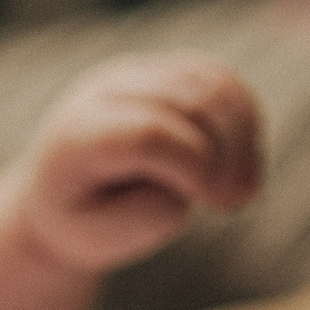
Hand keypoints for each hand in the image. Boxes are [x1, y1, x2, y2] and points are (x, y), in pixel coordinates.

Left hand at [11, 52, 261, 274]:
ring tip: (241, 192)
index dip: (192, 164)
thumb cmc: (83, 218)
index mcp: (77, 135)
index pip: (146, 134)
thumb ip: (147, 215)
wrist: (64, 191)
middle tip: (232, 204)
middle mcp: (104, 92)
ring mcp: (138, 74)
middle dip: (225, 155)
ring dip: (242, 140)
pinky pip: (223, 81)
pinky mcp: (167, 71)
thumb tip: (195, 180)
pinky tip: (241, 164)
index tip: (208, 201)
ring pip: (213, 85)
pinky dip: (245, 122)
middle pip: (188, 103)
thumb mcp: (100, 238)